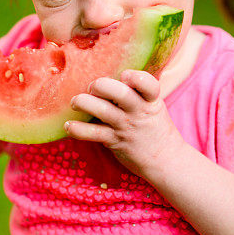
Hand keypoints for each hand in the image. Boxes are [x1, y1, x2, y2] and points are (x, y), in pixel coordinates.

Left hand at [66, 70, 185, 176]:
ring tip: (76, 102)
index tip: (125, 75)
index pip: (149, 85)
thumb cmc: (154, 127)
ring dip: (84, 102)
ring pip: (103, 110)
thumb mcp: (153, 106)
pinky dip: (78, 129)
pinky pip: (93, 133)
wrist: (165, 159)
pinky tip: (68, 125)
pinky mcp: (114, 141)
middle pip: (121, 94)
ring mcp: (126, 126)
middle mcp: (138, 111)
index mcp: (151, 100)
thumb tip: (111, 74)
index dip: (136, 78)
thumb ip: (137, 92)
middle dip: (102, 85)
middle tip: (93, 87)